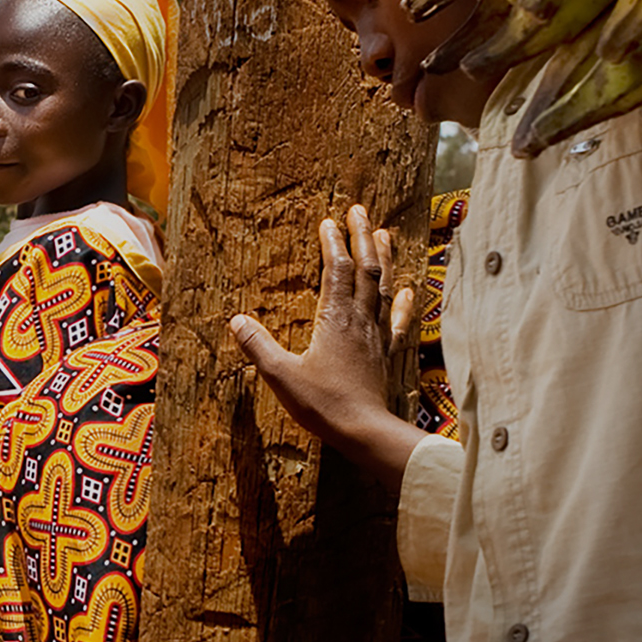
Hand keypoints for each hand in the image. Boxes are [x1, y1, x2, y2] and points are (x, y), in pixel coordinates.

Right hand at [230, 204, 427, 483]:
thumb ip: (259, 346)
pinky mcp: (385, 352)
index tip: (328, 221)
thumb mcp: (281, 375)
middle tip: (359, 211)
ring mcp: (376, 335)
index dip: (333, 243)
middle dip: (362, 237)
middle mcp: (359, 320)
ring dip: (384, 258)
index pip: (336, 270)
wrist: (363, 430)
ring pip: (383, 287)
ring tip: (384, 234)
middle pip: (366, 269)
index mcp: (334, 319)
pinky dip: (402, 301)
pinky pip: (398, 319)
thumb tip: (236, 320)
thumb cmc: (322, 404)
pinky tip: (406, 288)